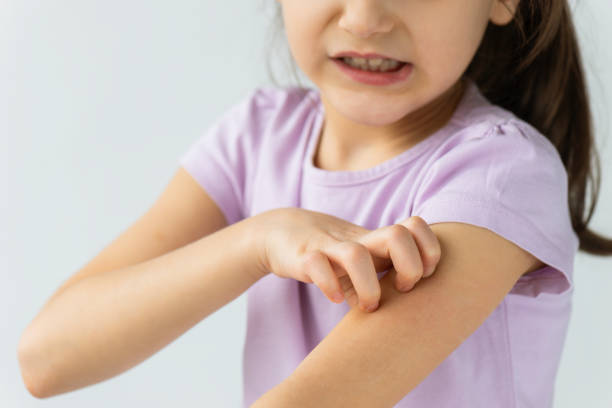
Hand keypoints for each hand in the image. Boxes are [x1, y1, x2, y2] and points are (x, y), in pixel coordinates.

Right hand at [252, 208, 440, 312]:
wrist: (283, 232)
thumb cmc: (333, 254)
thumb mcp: (364, 262)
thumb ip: (388, 278)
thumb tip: (412, 312)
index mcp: (377, 240)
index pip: (416, 227)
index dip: (429, 251)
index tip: (422, 276)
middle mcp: (358, 240)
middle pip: (398, 235)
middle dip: (409, 267)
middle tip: (401, 289)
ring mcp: (330, 246)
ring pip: (356, 256)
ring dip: (369, 288)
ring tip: (368, 306)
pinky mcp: (304, 256)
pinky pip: (317, 265)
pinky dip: (330, 286)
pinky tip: (336, 298)